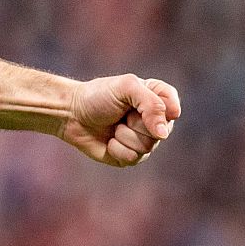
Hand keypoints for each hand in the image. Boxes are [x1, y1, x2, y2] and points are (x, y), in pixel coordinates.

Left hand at [60, 74, 180, 166]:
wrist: (70, 114)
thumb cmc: (97, 96)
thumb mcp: (126, 87)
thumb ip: (151, 104)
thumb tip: (163, 134)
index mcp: (157, 99)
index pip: (173, 109)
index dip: (156, 110)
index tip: (135, 104)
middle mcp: (155, 121)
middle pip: (162, 131)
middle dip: (135, 123)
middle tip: (121, 115)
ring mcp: (144, 140)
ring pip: (147, 146)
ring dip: (124, 136)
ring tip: (114, 126)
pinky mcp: (131, 156)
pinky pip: (133, 158)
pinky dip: (116, 148)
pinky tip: (109, 140)